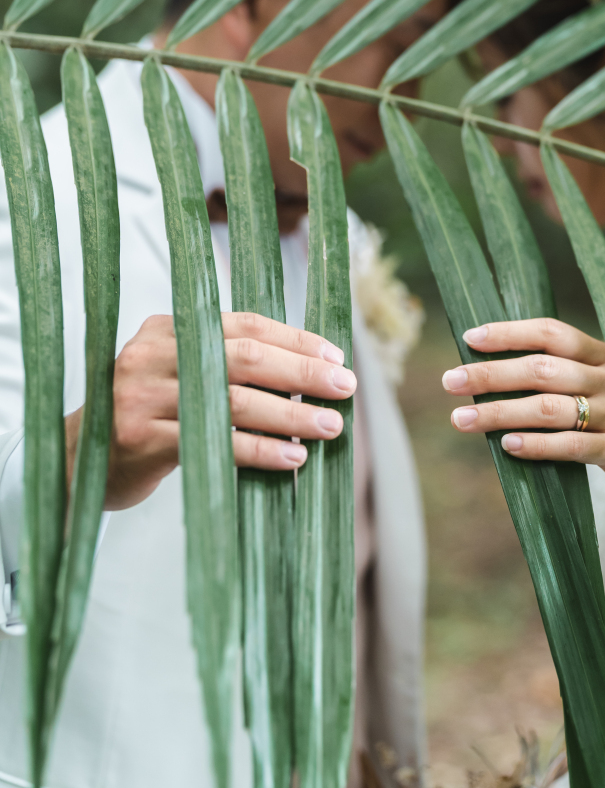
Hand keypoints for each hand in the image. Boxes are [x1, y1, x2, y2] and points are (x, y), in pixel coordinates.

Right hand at [65, 312, 356, 510]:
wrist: (77, 462)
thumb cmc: (148, 415)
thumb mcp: (178, 375)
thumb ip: (227, 364)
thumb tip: (310, 372)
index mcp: (168, 328)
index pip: (245, 325)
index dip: (295, 340)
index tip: (335, 358)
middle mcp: (153, 354)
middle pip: (245, 358)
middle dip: (302, 373)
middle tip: (344, 388)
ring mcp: (144, 396)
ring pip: (235, 401)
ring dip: (290, 415)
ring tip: (330, 426)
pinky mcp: (142, 439)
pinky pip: (217, 442)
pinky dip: (260, 449)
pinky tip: (292, 457)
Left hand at [441, 316, 604, 507]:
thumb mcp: (595, 390)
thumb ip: (554, 378)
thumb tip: (484, 374)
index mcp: (601, 356)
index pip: (552, 333)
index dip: (511, 332)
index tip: (469, 337)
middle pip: (543, 369)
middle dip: (491, 374)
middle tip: (450, 380)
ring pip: (550, 408)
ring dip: (500, 413)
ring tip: (462, 420)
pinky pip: (574, 447)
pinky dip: (537, 445)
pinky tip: (507, 445)